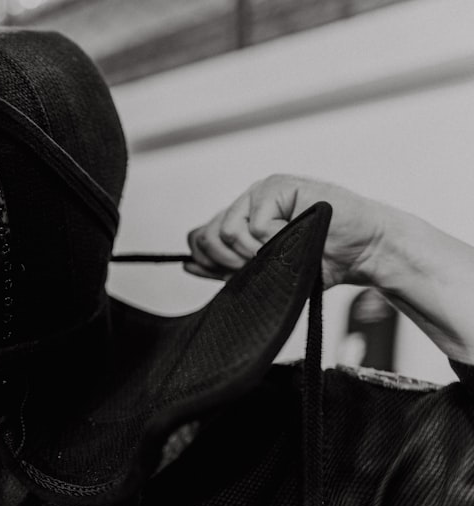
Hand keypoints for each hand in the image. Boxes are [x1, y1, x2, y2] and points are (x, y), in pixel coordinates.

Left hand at [184, 174, 390, 287]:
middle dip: (229, 263)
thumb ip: (226, 266)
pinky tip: (295, 236)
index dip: (209, 262)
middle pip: (206, 236)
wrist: (364, 252)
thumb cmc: (321, 261)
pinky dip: (273, 240)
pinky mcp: (279, 186)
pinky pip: (255, 225)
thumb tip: (187, 264)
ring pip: (227, 231)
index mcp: (242, 218)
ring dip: (253, 253)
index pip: (200, 238)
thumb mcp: (266, 270)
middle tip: (262, 265)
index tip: (234, 274)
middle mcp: (248, 202)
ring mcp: (262, 192)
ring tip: (281, 251)